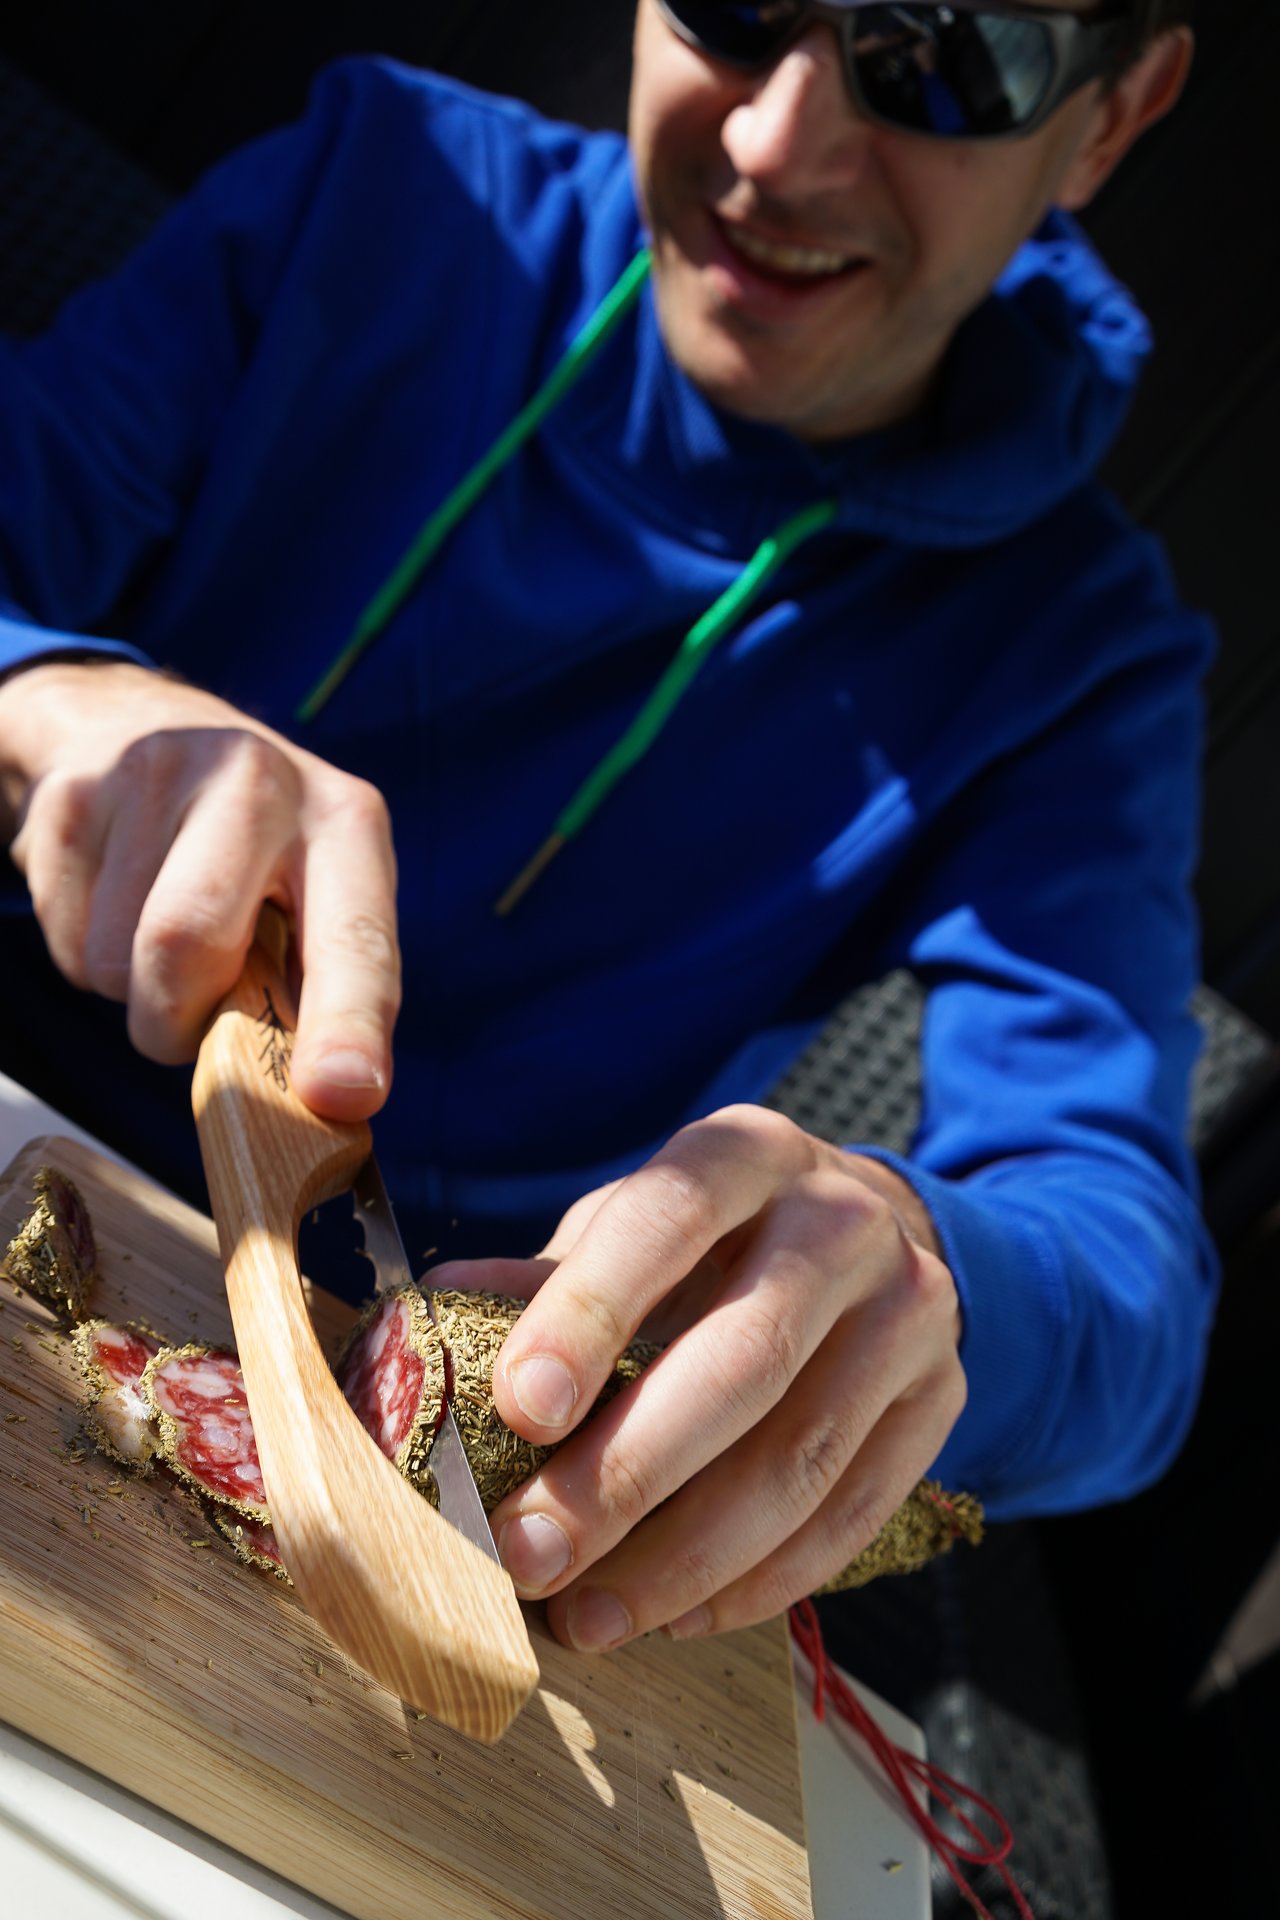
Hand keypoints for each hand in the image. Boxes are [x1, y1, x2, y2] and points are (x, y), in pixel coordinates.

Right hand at [0, 659, 399, 1117]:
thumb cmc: (253, 853)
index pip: (354, 935)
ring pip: (114, 960)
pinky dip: (85, 953)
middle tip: (188, 1020)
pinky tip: (115, 900)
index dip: (350, 1022)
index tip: (341, 1092)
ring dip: (130, 991)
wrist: (134, 726)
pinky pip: (64, 938)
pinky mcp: (75, 796)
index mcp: (346, 821)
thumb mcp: (317, 894)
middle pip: (188, 944)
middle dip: (176, 1021)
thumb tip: (328, 1103)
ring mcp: (157, 774)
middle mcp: (258, 780)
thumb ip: (325, 989)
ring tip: (158, 938)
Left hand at [434, 1104, 965, 1650]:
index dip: (593, 1312)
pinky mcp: (943, 1400)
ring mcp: (908, 1311)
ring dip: (687, 1554)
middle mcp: (841, 1220)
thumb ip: (538, 1282)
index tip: (518, 1408)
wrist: (876, 1239)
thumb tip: (418, 1330)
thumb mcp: (630, 1228)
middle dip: (628, 1472)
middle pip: (745, 1359)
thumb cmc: (717, 1241)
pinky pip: (855, 1511)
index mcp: (745, 1154)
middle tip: (530, 1552)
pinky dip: (761, 1580)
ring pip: (803, 1453)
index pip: (670, 1219)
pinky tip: (678, 1613)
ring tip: (589, 1615)